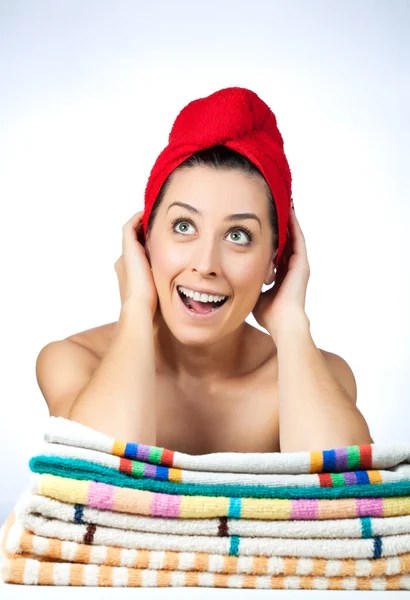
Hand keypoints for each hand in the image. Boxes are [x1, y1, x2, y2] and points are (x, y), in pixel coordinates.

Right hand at [114, 210, 157, 318]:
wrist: (140, 306)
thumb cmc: (152, 305)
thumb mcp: (160, 292)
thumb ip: (167, 286)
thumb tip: (185, 287)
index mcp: (130, 274)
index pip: (138, 255)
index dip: (148, 247)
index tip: (162, 242)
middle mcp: (125, 263)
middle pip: (134, 243)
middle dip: (144, 234)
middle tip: (158, 227)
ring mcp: (125, 255)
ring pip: (131, 234)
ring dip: (141, 225)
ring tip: (153, 217)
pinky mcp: (128, 248)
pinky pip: (130, 227)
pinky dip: (138, 219)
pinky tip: (149, 214)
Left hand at [252, 204, 309, 339]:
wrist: (283, 323)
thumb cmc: (269, 315)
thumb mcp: (253, 293)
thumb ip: (247, 284)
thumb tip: (229, 281)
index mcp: (281, 273)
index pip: (275, 249)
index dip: (269, 236)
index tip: (261, 222)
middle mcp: (292, 267)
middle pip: (285, 239)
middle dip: (278, 223)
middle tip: (271, 204)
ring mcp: (298, 264)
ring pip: (292, 235)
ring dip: (287, 218)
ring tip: (281, 200)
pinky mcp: (302, 263)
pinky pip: (297, 237)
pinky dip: (293, 223)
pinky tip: (288, 209)